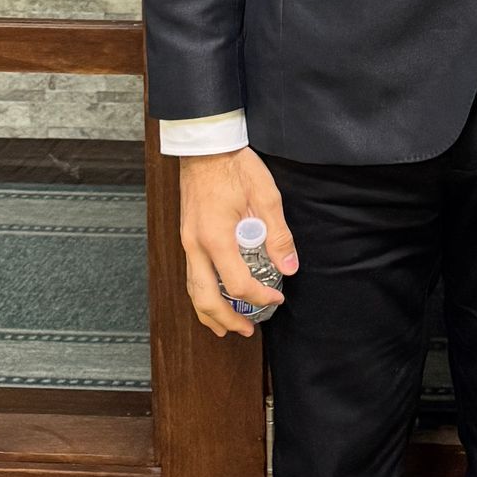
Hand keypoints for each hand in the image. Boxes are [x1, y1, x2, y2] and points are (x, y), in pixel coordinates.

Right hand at [178, 147, 297, 338]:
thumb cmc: (234, 166)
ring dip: (208, 313)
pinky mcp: (187, 236)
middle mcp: (196, 245)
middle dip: (227, 319)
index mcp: (216, 237)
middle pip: (205, 297)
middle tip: (247, 331)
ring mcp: (187, 241)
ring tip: (224, 328)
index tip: (277, 299)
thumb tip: (290, 268)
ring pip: (192, 289)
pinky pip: (190, 275)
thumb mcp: (266, 196)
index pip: (237, 283)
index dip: (259, 298)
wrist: (206, 146)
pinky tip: (211, 299)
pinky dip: (200, 294)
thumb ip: (278, 236)